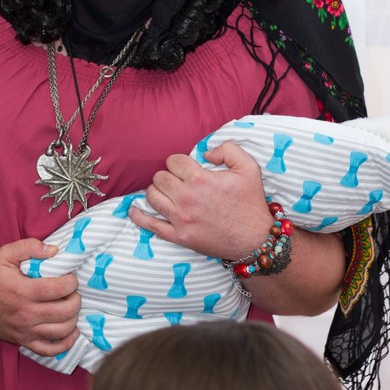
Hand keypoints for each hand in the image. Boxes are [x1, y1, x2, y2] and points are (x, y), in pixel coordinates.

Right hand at [0, 239, 80, 356]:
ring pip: (61, 331)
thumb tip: (54, 250)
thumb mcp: (5, 254)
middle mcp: (24, 314)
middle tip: (72, 292)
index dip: (71, 282)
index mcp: (21, 291)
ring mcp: (24, 331)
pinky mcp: (23, 341)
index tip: (70, 277)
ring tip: (70, 307)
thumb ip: (29, 247)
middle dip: (75, 300)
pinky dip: (65, 344)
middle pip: (64, 312)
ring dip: (73, 319)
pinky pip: (49, 351)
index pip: (58, 289)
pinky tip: (71, 331)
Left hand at [129, 141, 273, 260]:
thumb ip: (227, 149)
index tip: (188, 168)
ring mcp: (180, 219)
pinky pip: (149, 225)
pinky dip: (138, 215)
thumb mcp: (249, 167)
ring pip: (152, 196)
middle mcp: (186, 198)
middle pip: (160, 177)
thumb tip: (206, 152)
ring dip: (157, 191)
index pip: (173, 161)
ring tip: (168, 192)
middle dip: (169, 176)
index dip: (180, 162)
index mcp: (200, 179)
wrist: (255, 240)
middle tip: (180, 181)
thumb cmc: (251, 203)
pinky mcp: (178, 236)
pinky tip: (134, 209)